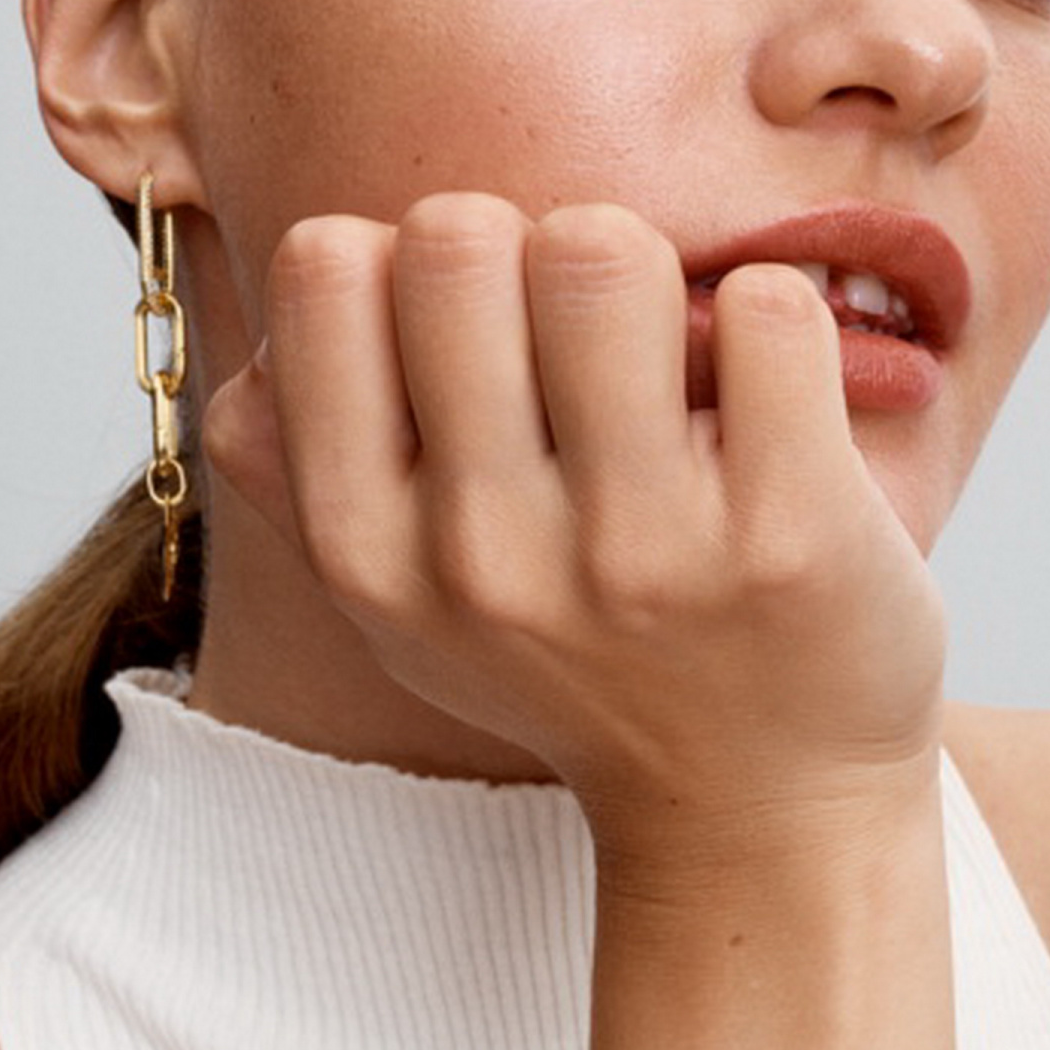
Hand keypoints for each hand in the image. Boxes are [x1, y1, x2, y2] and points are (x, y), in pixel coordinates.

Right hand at [203, 193, 947, 862]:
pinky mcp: (786, 536)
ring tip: (669, 361)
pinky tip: (767, 405)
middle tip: (584, 339)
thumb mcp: (401, 601)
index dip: (407, 259)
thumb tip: (263, 332)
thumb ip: (298, 466)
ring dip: (648, 272)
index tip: (475, 335)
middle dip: (529, 250)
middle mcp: (482, 557)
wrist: (758, 813)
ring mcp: (637, 551)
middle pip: (458, 236)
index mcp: (366, 551)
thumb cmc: (576, 657)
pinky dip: (773, 320)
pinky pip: (764, 307)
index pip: (324, 267)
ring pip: (600, 251)